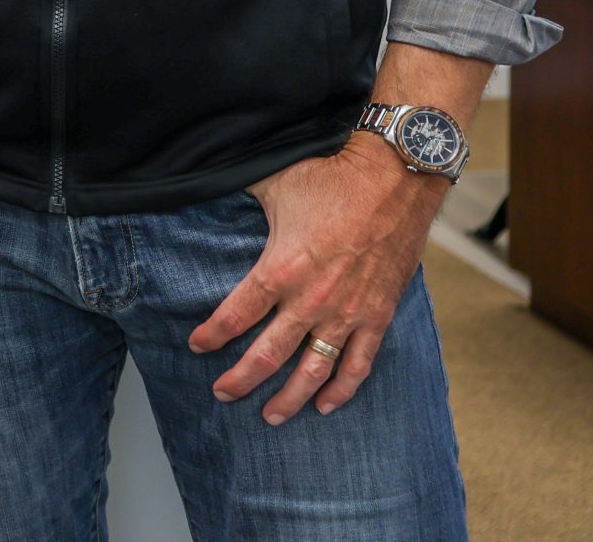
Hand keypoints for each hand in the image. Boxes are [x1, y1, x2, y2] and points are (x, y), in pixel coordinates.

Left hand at [191, 135, 445, 424]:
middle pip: (269, 355)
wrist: (396, 177)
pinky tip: (327, 406)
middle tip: (222, 394)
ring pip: (314, 372)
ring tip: (271, 416)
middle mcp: (313, 300)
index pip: (236, 315)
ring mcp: (348, 313)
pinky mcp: (379, 316)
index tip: (197, 347)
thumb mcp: (273, 182)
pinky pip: (359, 365)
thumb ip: (239, 194)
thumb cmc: (331, 175)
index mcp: (281, 269)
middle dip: (241, 380)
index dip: (213, 336)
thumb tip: (207, 179)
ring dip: (290, 398)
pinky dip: (342, 390)